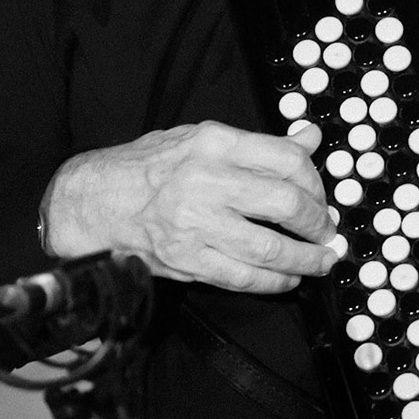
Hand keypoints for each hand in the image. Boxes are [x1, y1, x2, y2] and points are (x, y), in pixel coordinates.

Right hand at [41, 121, 341, 293]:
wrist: (91, 200)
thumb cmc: (147, 167)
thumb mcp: (200, 139)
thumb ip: (259, 144)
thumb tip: (311, 136)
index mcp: (213, 143)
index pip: (286, 159)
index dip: (317, 181)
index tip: (322, 195)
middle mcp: (206, 181)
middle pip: (286, 203)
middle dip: (318, 223)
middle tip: (327, 231)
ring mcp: (195, 224)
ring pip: (270, 247)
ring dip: (306, 259)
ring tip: (320, 260)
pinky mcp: (185, 260)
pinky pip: (243, 278)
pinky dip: (274, 281)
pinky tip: (287, 278)